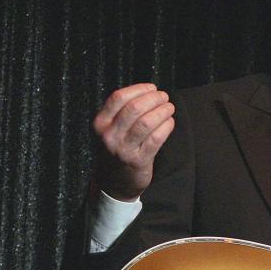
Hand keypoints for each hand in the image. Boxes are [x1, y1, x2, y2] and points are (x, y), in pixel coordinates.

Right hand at [92, 83, 174, 199]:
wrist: (115, 181)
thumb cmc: (118, 148)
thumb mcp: (111, 129)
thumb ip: (123, 111)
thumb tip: (149, 91)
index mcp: (100, 123)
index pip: (118, 98)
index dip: (138, 89)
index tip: (152, 87)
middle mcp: (109, 135)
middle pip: (134, 108)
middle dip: (153, 99)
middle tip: (164, 97)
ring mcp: (123, 149)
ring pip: (146, 123)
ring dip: (162, 111)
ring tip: (169, 108)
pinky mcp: (138, 160)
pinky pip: (156, 138)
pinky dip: (166, 127)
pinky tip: (170, 122)